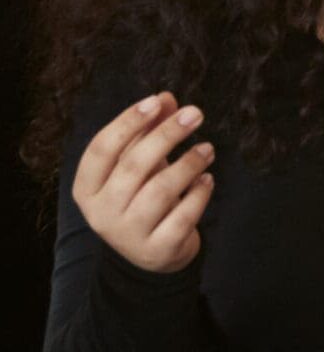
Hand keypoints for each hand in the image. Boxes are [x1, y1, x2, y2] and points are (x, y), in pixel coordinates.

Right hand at [70, 92, 215, 272]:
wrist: (152, 252)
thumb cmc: (141, 197)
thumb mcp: (138, 165)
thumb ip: (148, 132)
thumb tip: (166, 98)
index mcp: (87, 187)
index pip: (101, 149)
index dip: (127, 123)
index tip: (157, 101)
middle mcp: (101, 212)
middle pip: (133, 166)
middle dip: (167, 135)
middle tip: (195, 113)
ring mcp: (128, 234)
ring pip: (160, 191)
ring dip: (188, 164)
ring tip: (208, 149)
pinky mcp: (157, 249)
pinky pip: (183, 216)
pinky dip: (199, 194)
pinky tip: (208, 179)